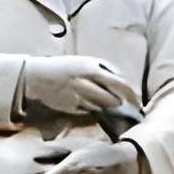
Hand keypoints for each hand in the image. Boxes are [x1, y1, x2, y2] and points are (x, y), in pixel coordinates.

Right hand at [21, 56, 139, 120]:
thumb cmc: (62, 68)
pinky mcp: (72, 107)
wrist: (36, 77)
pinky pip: (91, 111)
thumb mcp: (84, 62)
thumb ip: (102, 69)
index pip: (119, 81)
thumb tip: (121, 80)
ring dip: (113, 108)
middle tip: (134, 110)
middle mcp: (87, 80)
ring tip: (120, 111)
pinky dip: (99, 111)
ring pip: (104, 105)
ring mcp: (79, 95)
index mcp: (91, 66)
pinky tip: (101, 112)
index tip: (138, 100)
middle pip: (115, 96)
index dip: (131, 93)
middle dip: (126, 103)